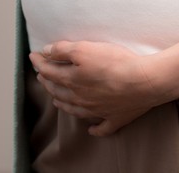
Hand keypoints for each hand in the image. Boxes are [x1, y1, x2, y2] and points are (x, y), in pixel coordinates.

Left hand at [28, 40, 176, 135]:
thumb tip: (46, 52)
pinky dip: (94, 129)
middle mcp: (81, 98)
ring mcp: (97, 110)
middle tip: (41, 75)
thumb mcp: (85, 48)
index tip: (33, 55)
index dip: (39, 62)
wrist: (145, 82)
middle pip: (58, 91)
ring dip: (62, 103)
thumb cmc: (116, 63)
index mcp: (72, 80)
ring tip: (56, 98)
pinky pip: (102, 127)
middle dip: (47, 81)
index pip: (49, 70)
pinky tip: (90, 129)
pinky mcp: (115, 117)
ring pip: (74, 109)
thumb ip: (63, 50)